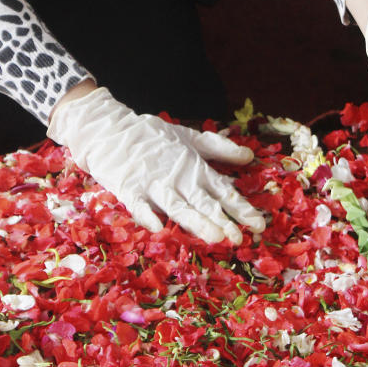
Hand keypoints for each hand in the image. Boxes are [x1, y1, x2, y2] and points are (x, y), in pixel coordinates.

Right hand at [48, 86, 264, 242]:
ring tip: (213, 237)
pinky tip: (158, 228)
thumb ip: (219, 147)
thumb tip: (249, 156)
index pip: (222, 189)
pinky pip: (139, 204)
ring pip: (177, 206)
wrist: (109, 128)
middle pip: (203, 202)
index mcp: (193, 166)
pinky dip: (148, 215)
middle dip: (222, 220)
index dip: (240, 207)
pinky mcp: (129, 188)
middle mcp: (177, 177)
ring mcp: (153, 183)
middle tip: (239, 238)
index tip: (258, 224)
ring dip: (195, 221)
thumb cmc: (151, 134)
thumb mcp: (188, 136)